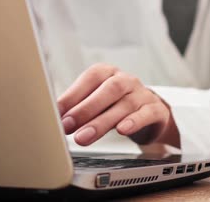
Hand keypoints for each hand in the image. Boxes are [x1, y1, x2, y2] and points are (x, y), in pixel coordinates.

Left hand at [57, 64, 179, 146]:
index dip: (73, 95)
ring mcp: (143, 94)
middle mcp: (126, 80)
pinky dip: (134, 121)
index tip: (57, 113)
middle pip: (109, 90)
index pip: (91, 77)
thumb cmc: (116, 106)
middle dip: (86, 109)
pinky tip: (122, 130)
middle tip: (68, 126)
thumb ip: (78, 107)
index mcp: (108, 73)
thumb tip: (53, 118)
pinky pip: (146, 113)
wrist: (150, 114)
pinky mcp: (156, 110)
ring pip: (125, 104)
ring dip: (102, 122)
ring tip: (84, 137)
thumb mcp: (96, 103)